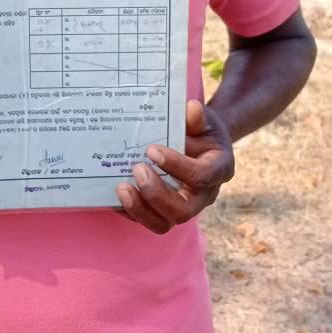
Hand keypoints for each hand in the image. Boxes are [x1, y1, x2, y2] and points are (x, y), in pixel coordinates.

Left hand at [116, 100, 234, 233]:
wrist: (200, 142)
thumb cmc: (201, 130)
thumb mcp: (203, 120)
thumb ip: (197, 118)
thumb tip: (191, 109)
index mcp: (218, 170)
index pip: (201, 176)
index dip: (177, 166)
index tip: (152, 150)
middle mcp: (203, 196)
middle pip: (182, 211)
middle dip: (156, 194)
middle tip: (137, 169)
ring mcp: (184, 207)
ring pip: (163, 224)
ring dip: (139, 209)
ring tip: (121, 188)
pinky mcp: (164, 212)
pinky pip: (147, 220)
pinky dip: (129, 211)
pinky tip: (113, 195)